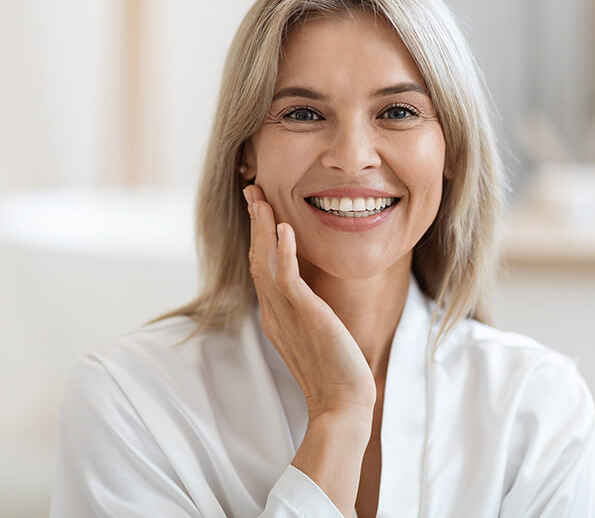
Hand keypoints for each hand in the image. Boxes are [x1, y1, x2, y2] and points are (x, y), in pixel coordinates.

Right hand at [243, 184, 376, 421]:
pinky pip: (287, 278)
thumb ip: (305, 311)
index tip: (260, 208)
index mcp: (275, 314)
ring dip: (262, 228)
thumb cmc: (335, 371)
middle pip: (257, 258)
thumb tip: (308, 294)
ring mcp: (285, 314)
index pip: (262, 266)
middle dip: (255, 223)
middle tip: (252, 190)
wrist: (342, 403)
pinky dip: (283, 251)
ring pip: (265, 262)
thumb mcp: (315, 333)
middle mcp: (274, 311)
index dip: (259, 235)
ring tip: (260, 199)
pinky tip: (284, 228)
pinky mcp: (304, 315)